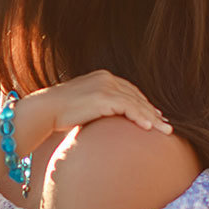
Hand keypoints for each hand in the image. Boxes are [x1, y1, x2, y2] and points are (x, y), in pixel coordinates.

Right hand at [24, 70, 170, 137]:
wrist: (44, 110)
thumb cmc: (58, 112)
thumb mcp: (82, 105)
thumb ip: (97, 107)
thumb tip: (107, 120)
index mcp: (102, 77)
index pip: (129, 90)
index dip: (143, 104)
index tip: (154, 116)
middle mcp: (106, 78)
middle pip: (136, 96)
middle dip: (151, 112)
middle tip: (164, 126)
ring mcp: (105, 86)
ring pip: (135, 103)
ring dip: (151, 118)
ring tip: (163, 131)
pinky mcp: (103, 97)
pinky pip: (128, 108)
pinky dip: (140, 117)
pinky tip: (148, 128)